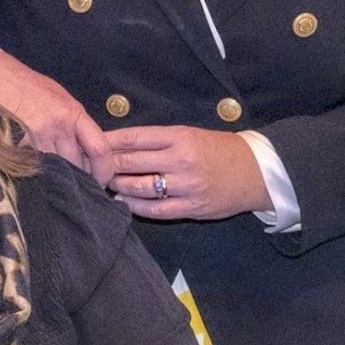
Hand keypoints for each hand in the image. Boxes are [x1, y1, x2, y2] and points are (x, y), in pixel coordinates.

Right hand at [0, 51, 112, 184]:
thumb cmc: (26, 86)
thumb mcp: (59, 98)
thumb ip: (74, 123)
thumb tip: (85, 151)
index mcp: (72, 113)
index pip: (100, 149)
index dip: (104, 170)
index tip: (101, 181)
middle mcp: (57, 126)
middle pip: (76, 165)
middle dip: (76, 178)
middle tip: (73, 184)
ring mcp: (35, 136)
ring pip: (54, 171)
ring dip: (55, 178)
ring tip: (52, 180)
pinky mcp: (15, 144)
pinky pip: (32, 168)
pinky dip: (34, 173)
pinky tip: (31, 171)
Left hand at [104, 125, 270, 220]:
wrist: (256, 172)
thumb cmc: (217, 150)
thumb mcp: (188, 134)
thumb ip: (155, 140)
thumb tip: (116, 144)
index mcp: (178, 137)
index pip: (132, 138)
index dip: (106, 142)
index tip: (88, 144)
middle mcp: (181, 160)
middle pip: (130, 162)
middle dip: (105, 165)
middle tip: (89, 167)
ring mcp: (186, 186)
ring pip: (138, 187)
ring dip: (116, 185)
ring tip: (104, 183)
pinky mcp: (192, 208)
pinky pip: (155, 209)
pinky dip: (134, 206)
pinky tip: (122, 201)